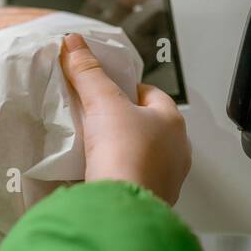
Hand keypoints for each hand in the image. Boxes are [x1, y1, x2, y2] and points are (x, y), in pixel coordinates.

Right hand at [60, 33, 190, 204]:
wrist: (122, 208)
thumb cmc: (124, 152)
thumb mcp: (102, 103)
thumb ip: (87, 72)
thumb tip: (73, 42)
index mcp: (172, 121)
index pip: (152, 94)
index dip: (127, 89)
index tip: (106, 91)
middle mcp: (177, 150)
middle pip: (149, 126)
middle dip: (126, 122)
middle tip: (98, 120)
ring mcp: (168, 178)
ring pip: (145, 155)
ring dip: (125, 151)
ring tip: (97, 149)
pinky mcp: (152, 201)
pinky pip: (136, 181)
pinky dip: (121, 176)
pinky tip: (101, 175)